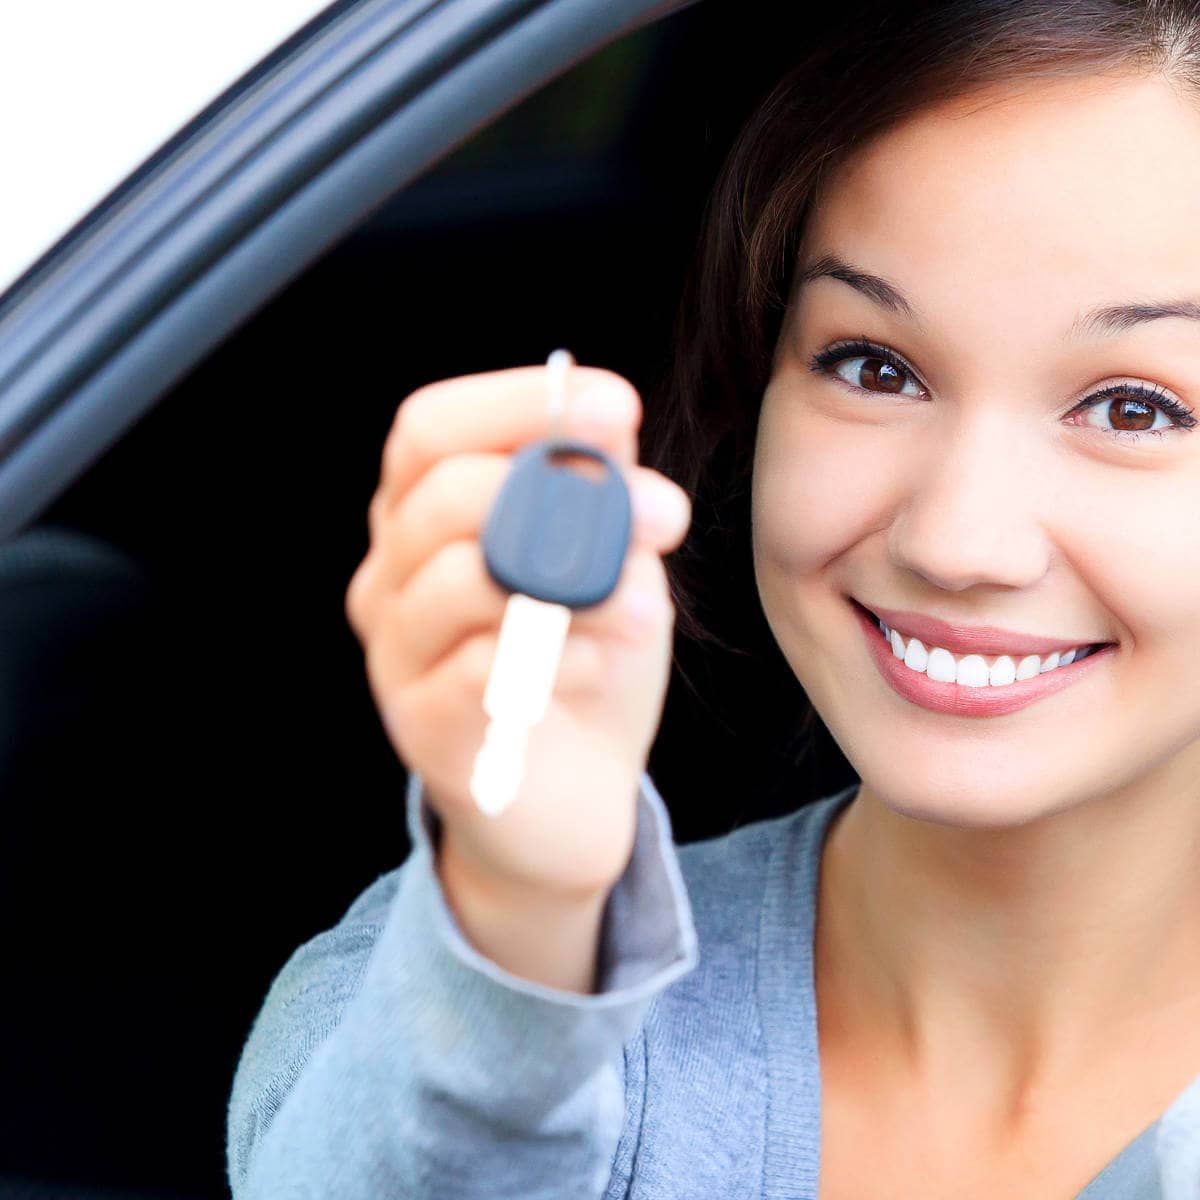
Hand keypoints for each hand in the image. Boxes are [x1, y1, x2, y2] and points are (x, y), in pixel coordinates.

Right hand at [345, 365, 690, 901]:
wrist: (578, 796)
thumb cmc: (586, 661)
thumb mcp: (610, 563)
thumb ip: (600, 496)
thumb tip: (607, 419)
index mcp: (427, 521)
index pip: (429, 430)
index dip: (514, 403)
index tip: (611, 404)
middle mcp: (392, 580)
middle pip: (439, 496)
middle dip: (562, 492)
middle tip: (661, 512)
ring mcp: (397, 657)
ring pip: (456, 579)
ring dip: (575, 582)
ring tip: (642, 609)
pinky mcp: (424, 729)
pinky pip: (477, 670)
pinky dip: (556, 657)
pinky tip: (596, 666)